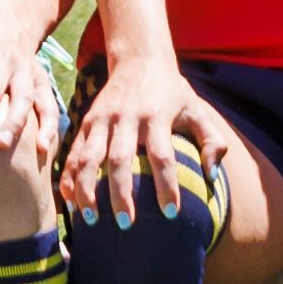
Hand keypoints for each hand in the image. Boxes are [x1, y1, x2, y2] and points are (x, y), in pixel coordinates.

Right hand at [60, 59, 220, 227]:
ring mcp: (102, 119)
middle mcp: (126, 118)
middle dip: (121, 193)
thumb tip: (212, 175)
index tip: (170, 213)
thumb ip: (213, 141)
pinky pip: (74, 152)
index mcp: (156, 116)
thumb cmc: (173, 93)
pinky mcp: (86, 121)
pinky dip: (69, 177)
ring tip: (90, 219)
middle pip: (120, 159)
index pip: (162, 155)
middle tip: (125, 224)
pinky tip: (70, 201)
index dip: (166, 185)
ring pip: (90, 157)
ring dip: (87, 189)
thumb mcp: (197, 109)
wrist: (139, 59)